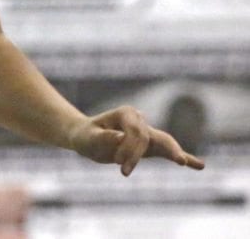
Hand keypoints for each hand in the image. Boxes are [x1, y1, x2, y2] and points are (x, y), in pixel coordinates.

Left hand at [68, 105, 205, 176]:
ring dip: (175, 153)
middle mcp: (139, 119)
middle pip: (151, 137)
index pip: (136, 133)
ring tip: (186, 163)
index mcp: (126, 113)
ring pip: (165, 142)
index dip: (129, 149)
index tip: (118, 163)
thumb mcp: (89, 138)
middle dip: (146, 154)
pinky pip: (167, 151)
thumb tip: (120, 136)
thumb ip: (103, 138)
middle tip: (130, 171)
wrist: (86, 137)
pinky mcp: (149, 146)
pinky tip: (199, 165)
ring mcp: (146, 132)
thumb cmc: (87, 136)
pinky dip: (184, 157)